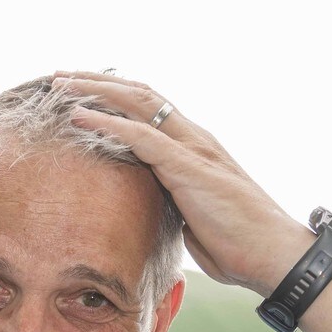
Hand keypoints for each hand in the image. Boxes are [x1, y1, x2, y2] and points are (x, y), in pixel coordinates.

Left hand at [53, 72, 312, 297]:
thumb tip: (148, 212)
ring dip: (95, 92)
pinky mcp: (189, 167)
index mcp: (192, 147)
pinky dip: (107, 123)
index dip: (113, 95)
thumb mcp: (191, 218)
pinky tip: (79, 116)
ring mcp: (192, 148)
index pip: (148, 108)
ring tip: (61, 85)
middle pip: (138, 94)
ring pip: (138, 104)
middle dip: (97, 82)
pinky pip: (141, 136)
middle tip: (59, 77)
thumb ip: (169, 203)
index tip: (78, 92)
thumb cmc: (236, 242)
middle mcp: (192, 138)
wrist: (272, 254)